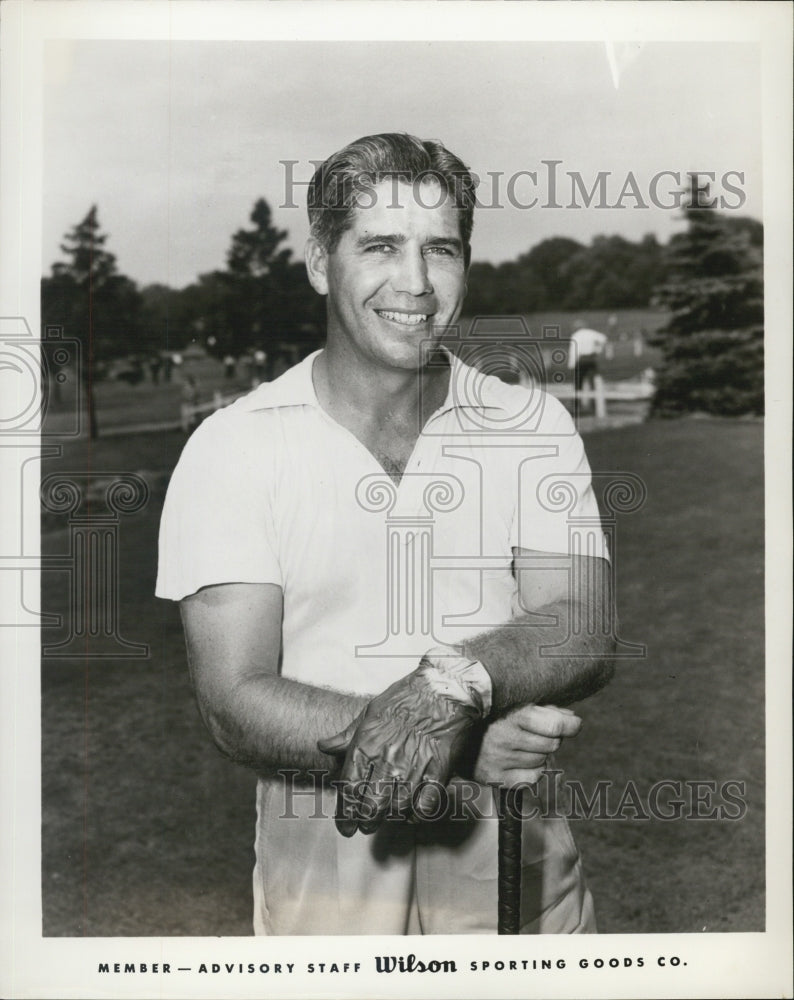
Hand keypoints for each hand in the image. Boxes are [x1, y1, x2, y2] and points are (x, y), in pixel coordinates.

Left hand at [318, 649, 490, 835]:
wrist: (443, 690)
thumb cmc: (405, 698)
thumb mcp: (369, 712)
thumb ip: (346, 735)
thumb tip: (324, 745)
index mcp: (367, 746)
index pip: (349, 790)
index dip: (345, 814)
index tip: (345, 826)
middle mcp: (388, 761)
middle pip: (371, 806)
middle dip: (365, 821)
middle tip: (365, 826)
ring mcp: (414, 768)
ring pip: (396, 809)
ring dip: (389, 819)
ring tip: (386, 819)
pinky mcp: (438, 772)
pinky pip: (425, 806)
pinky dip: (416, 814)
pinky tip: (411, 813)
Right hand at [472, 704, 581, 786]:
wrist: (453, 733)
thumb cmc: (493, 715)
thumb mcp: (517, 703)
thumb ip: (546, 709)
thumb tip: (572, 719)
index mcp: (512, 713)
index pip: (555, 727)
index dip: (571, 725)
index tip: (573, 724)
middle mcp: (504, 736)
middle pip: (552, 744)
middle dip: (551, 737)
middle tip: (537, 732)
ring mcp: (498, 758)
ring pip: (543, 760)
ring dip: (539, 753)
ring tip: (522, 744)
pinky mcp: (494, 776)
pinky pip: (533, 777)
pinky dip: (533, 770)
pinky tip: (519, 760)